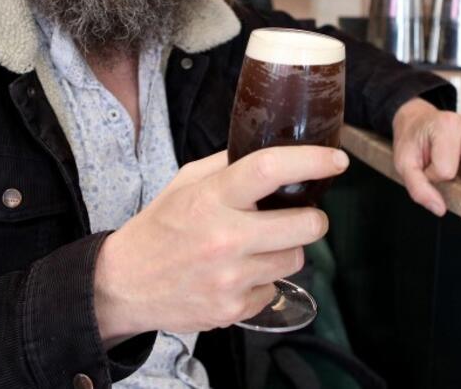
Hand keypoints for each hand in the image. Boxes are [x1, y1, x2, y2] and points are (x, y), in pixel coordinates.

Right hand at [93, 145, 345, 342]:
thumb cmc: (160, 227)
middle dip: (313, 218)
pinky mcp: (232, 309)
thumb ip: (226, 166)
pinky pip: (273, 290)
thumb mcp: (185, 183)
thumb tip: (273, 152)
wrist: (124, 284)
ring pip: (295, 259)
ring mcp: (230, 278)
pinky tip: (239, 275)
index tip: (337, 160)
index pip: (270, 170)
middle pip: (304, 225)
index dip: (311, 162)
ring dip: (286, 250)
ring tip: (258, 247)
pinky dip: (264, 282)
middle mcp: (224, 237)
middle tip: (302, 216)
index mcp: (212, 197)